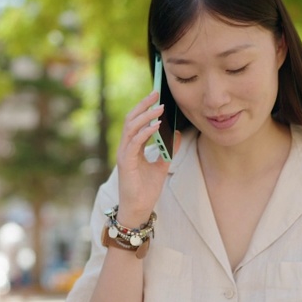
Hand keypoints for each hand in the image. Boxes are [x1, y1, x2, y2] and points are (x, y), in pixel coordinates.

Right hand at [115, 91, 180, 225]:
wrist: (138, 208)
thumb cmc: (146, 189)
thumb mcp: (163, 165)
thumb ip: (169, 149)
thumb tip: (177, 133)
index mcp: (132, 147)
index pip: (136, 121)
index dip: (144, 108)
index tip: (156, 96)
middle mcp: (125, 147)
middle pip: (130, 119)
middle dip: (143, 105)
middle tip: (156, 93)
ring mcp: (124, 154)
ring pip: (131, 127)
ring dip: (146, 116)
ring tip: (159, 109)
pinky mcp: (126, 162)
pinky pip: (135, 142)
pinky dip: (146, 132)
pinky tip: (157, 126)